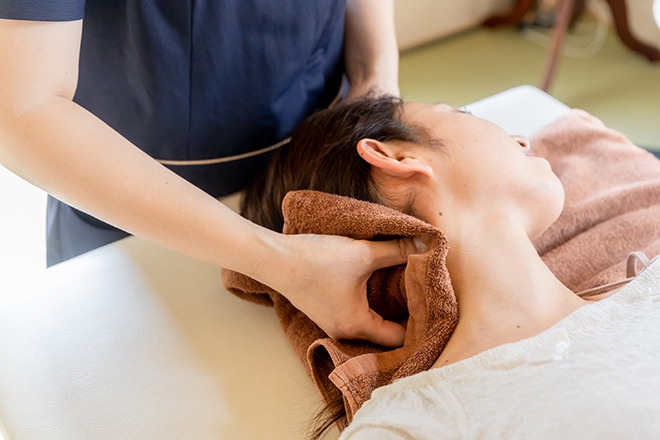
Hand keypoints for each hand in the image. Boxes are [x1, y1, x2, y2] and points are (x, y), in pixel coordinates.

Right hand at [258, 233, 417, 346]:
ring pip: (371, 322)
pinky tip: (378, 284)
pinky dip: (370, 304)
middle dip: (404, 314)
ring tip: (404, 287)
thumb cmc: (316, 260)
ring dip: (386, 307)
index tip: (431, 303)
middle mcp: (346, 332)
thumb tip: (423, 244)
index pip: (400, 337)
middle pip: (386, 332)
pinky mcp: (326, 312)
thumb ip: (396, 250)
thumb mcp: (361, 253)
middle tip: (422, 294)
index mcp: (357, 325)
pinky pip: (357, 315)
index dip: (418, 321)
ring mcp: (333, 324)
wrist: (276, 258)